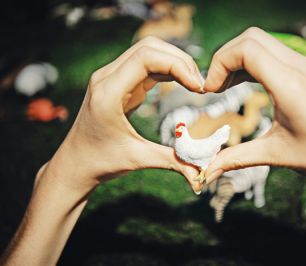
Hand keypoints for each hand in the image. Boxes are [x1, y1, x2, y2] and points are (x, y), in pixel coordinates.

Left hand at [39, 36, 204, 193]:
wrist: (76, 162)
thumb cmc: (100, 161)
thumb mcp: (137, 159)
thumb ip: (172, 161)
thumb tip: (201, 174)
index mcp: (108, 92)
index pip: (146, 57)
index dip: (178, 65)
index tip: (198, 87)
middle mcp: (107, 78)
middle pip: (149, 48)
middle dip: (179, 60)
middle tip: (199, 85)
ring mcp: (112, 77)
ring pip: (148, 52)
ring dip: (174, 63)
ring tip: (194, 85)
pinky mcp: (119, 82)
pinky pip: (146, 65)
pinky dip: (167, 69)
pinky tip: (182, 83)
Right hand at [204, 27, 305, 190]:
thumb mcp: (274, 155)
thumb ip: (235, 158)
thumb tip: (205, 172)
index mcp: (290, 85)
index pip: (246, 49)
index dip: (220, 64)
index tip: (210, 91)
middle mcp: (300, 67)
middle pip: (251, 38)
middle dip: (225, 58)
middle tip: (215, 87)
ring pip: (262, 42)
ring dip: (238, 59)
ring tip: (225, 86)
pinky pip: (274, 53)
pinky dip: (253, 62)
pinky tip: (245, 84)